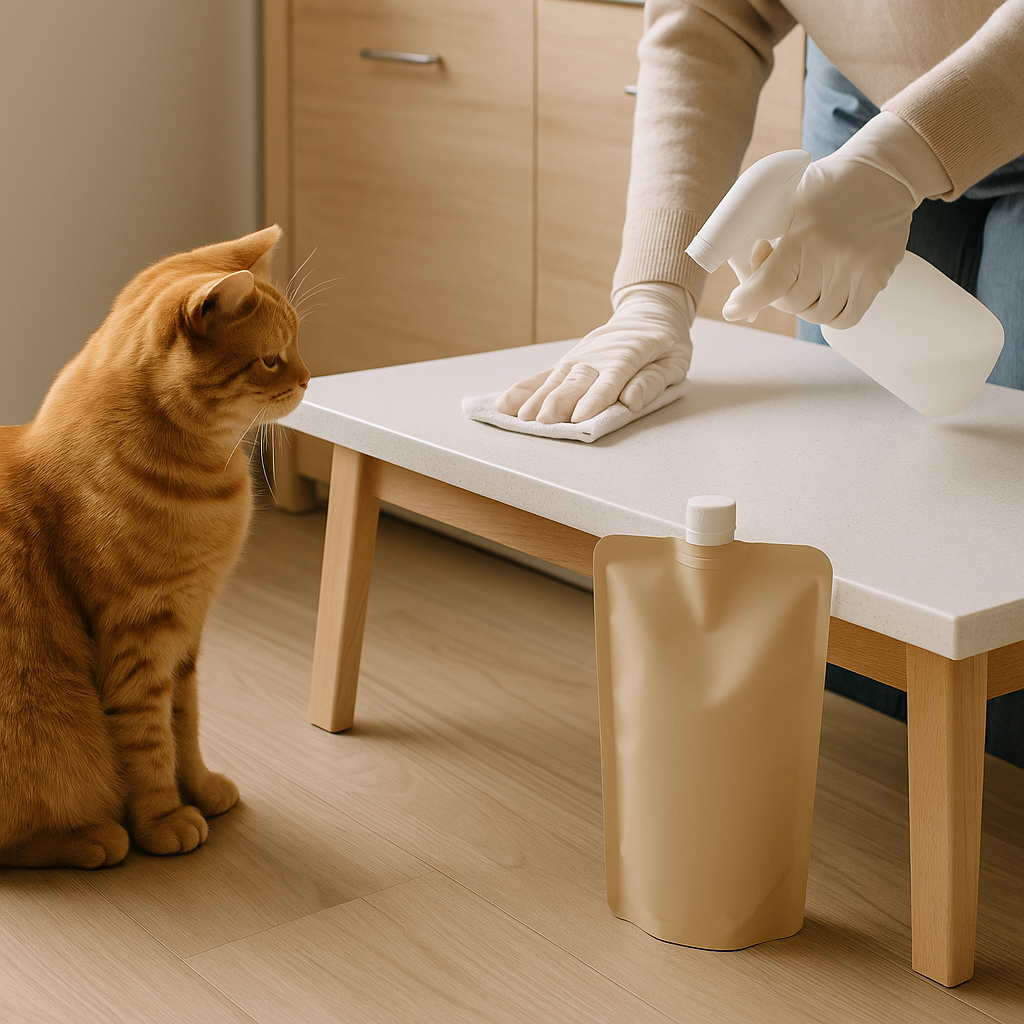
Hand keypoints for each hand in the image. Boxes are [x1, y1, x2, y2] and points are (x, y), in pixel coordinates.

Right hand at [495, 283, 694, 422]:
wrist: (648, 313)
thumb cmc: (665, 344)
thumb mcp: (674, 362)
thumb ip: (652, 382)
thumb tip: (631, 401)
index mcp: (629, 355)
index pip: (611, 379)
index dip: (595, 398)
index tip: (580, 417)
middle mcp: (598, 356)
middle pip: (576, 381)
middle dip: (558, 402)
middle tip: (542, 422)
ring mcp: (579, 358)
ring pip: (555, 379)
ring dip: (536, 398)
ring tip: (520, 417)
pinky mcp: (567, 362)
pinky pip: (542, 376)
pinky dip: (523, 389)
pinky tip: (504, 403)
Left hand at [723, 112, 950, 327]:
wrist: (884, 173)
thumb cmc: (827, 186)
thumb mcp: (789, 197)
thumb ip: (765, 233)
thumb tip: (746, 281)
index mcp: (803, 234)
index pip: (768, 284)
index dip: (746, 302)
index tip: (732, 310)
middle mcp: (831, 254)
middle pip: (791, 303)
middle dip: (780, 295)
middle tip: (784, 278)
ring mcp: (857, 268)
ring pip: (818, 315)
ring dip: (806, 307)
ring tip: (808, 283)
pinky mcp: (878, 276)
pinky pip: (846, 318)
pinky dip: (832, 316)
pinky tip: (827, 298)